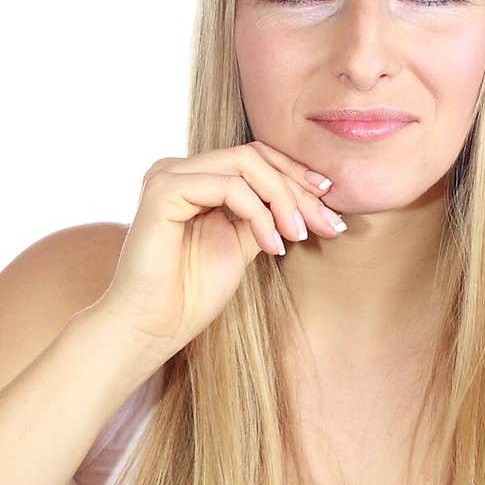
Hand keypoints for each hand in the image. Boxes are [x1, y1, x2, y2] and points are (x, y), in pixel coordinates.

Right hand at [94, 140, 344, 357]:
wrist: (152, 328)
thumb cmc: (191, 294)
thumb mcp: (243, 244)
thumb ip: (265, 214)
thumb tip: (310, 197)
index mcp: (195, 178)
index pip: (255, 157)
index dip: (295, 174)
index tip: (331, 202)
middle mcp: (179, 169)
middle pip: (255, 155)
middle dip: (298, 188)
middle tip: (327, 222)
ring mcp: (168, 175)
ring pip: (245, 164)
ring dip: (283, 199)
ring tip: (299, 235)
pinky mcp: (163, 189)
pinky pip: (228, 187)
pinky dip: (259, 213)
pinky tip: (272, 244)